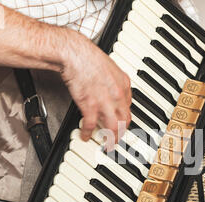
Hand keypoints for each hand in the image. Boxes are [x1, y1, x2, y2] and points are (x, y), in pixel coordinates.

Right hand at [60, 31, 131, 148]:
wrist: (75, 53)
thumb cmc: (88, 58)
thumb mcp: (110, 69)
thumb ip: (115, 83)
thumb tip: (114, 93)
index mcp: (123, 85)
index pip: (129, 108)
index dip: (125, 119)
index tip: (122, 124)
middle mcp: (117, 95)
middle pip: (125, 120)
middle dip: (122, 133)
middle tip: (117, 140)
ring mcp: (105, 101)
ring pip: (114, 127)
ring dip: (111, 139)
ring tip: (107, 145)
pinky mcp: (90, 105)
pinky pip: (91, 125)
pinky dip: (88, 133)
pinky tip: (85, 136)